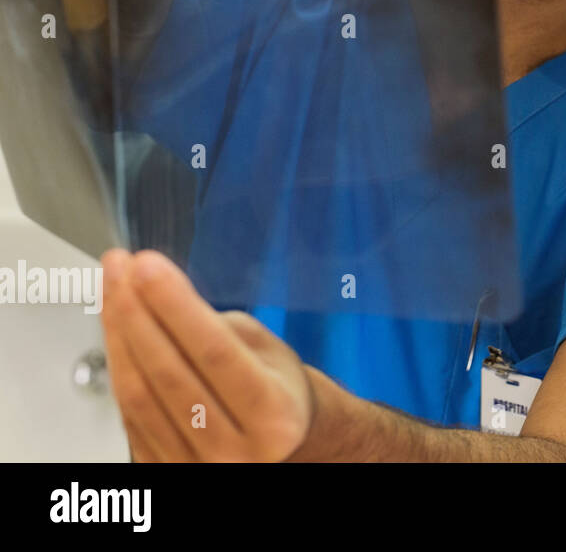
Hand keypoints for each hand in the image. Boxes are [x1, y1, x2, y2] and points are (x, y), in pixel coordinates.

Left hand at [99, 248, 315, 461]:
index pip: (215, 352)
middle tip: (121, 268)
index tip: (148, 266)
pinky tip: (116, 330)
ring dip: (118, 334)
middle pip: (169, 374)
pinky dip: (118, 365)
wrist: (279, 446)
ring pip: (138, 396)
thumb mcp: (270, 352)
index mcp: (275, 415)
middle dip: (136, 312)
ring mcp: (197, 467)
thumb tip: (156, 293)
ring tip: (113, 289)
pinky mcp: (164, 472)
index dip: (176, 305)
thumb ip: (219, 330)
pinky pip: (127, 414)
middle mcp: (236, 450)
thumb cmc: (276, 392)